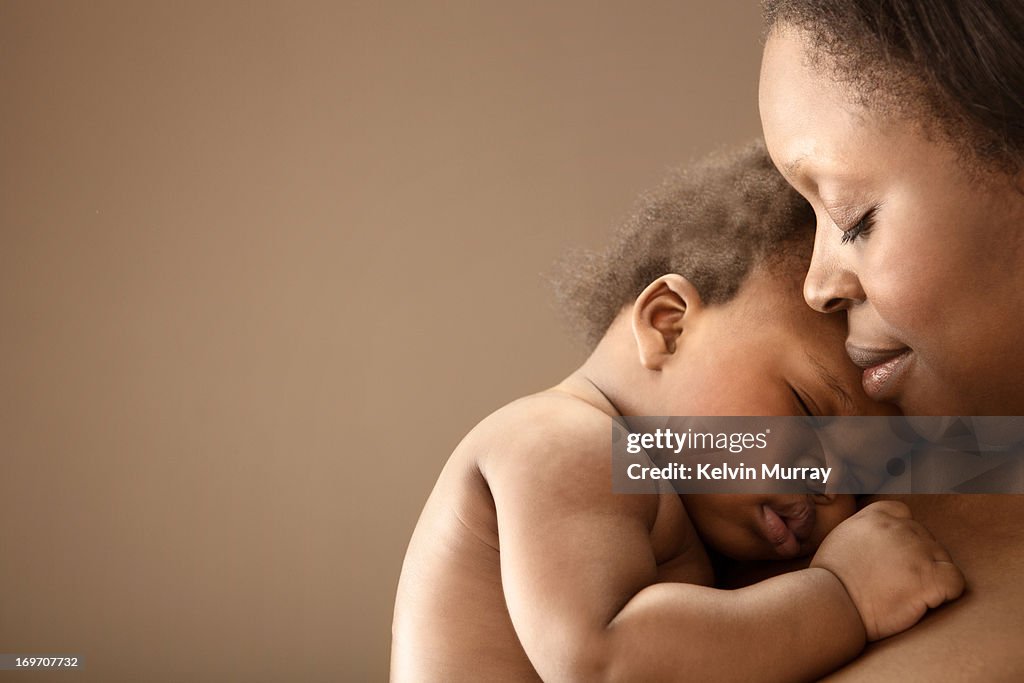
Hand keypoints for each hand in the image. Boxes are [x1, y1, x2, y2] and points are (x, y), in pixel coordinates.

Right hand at [810, 500, 964, 640]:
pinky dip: (948, 591)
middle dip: (916, 558)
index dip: (903, 536)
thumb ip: (866, 529)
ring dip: (929, 574)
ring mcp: (918, 552)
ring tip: (905, 593)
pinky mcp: (930, 579)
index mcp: (877, 515)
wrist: (831, 601)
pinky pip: (955, 581)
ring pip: (942, 558)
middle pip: (925, 538)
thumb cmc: (831, 577)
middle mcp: (900, 527)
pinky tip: (927, 600)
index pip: (905, 515)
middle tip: (896, 581)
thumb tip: (880, 535)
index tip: (892, 556)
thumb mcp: (842, 536)